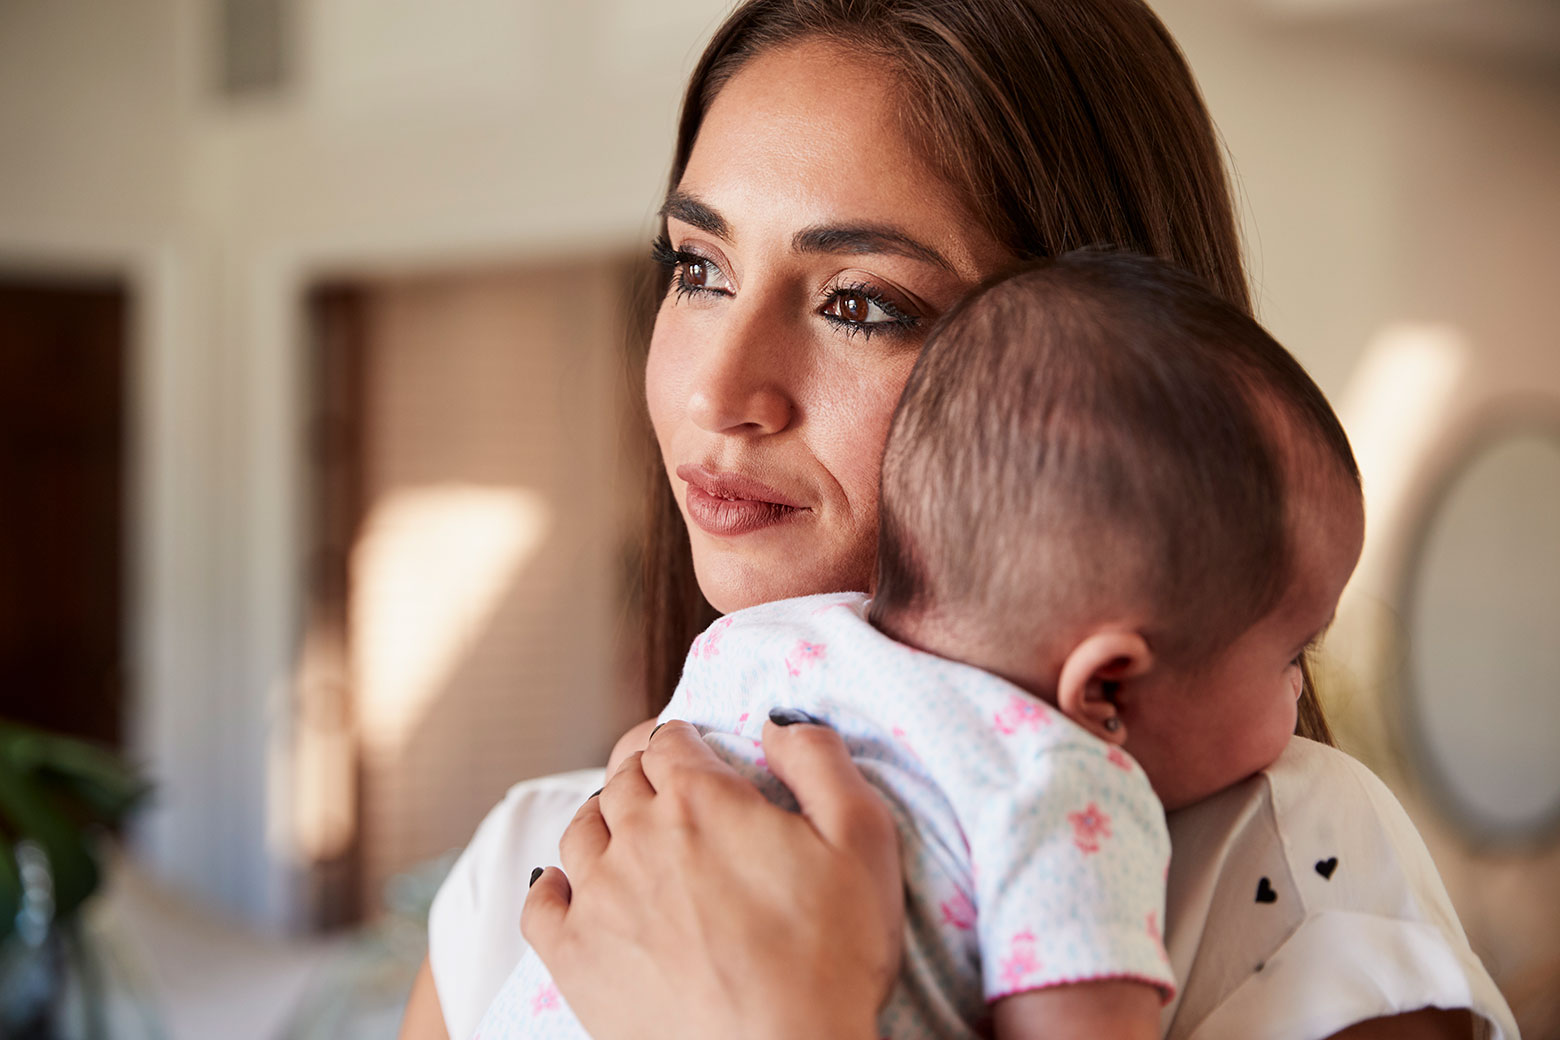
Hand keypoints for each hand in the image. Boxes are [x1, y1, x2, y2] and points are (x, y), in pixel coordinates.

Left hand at [522, 718, 903, 1039]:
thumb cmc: (831, 956)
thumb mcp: (861, 839)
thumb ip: (819, 761)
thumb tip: (778, 723)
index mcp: (700, 800)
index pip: (669, 740)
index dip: (682, 739)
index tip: (692, 750)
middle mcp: (638, 837)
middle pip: (623, 778)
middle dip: (643, 770)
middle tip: (663, 782)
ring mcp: (600, 898)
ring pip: (581, 830)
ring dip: (603, 819)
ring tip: (627, 832)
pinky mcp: (576, 958)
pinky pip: (541, 903)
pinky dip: (553, 885)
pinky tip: (572, 888)